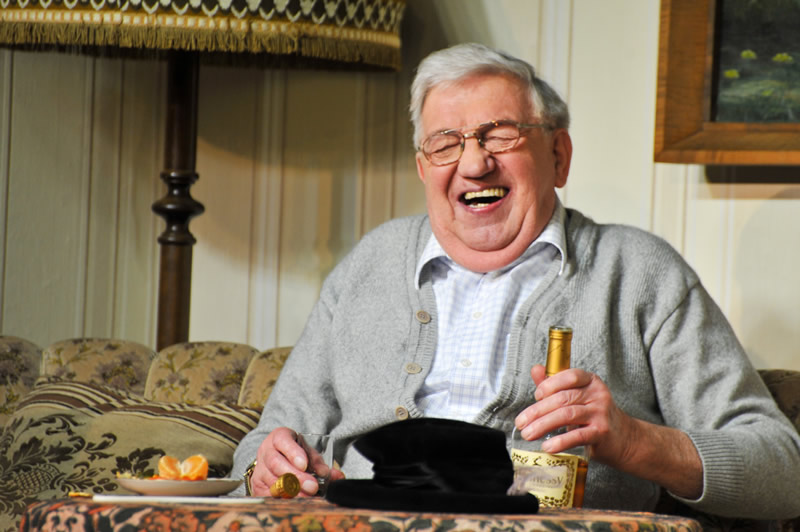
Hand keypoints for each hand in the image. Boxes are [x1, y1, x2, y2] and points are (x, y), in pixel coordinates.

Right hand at [249, 427, 345, 496]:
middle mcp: (266, 452)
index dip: (293, 453)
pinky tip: (296, 502)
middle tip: (312, 486)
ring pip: (272, 481)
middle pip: (277, 464)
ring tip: (307, 496)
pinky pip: (268, 495)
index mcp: (278, 437)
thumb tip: (338, 476)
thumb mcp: (307, 452)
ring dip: (291, 491)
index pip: (283, 441)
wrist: (275, 459)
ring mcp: (260, 469)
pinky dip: (283, 500)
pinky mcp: (257, 486)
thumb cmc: (295, 454)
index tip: (304, 465)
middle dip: (296, 477)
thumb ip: (320, 463)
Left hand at [514, 364, 637, 467]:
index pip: (569, 376)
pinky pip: (577, 436)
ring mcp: (601, 413)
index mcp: (590, 381)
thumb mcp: (577, 396)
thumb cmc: (594, 415)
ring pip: (567, 415)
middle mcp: (597, 394)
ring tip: (527, 434)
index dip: (549, 384)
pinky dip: (560, 442)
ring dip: (543, 425)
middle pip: (563, 399)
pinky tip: (547, 447)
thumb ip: (555, 383)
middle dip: (537, 411)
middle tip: (521, 422)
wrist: (625, 439)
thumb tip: (536, 369)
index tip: (535, 396)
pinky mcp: (602, 433)